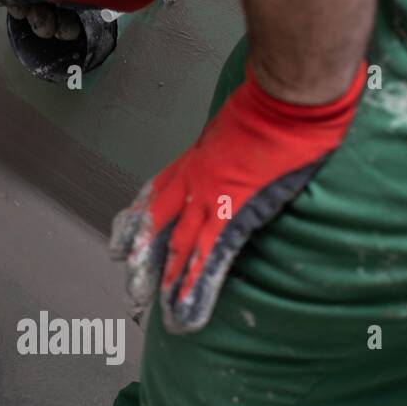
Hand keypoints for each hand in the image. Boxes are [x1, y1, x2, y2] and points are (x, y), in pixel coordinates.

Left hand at [109, 61, 365, 332]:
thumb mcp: (235, 124)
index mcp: (192, 160)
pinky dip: (196, 278)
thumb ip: (229, 145)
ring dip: (165, 278)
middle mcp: (191, 179)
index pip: (154, 196)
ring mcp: (208, 195)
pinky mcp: (232, 208)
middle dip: (142, 258)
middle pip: (157, 224)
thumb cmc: (270, 104)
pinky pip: (208, 251)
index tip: (121, 244)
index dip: (137, 222)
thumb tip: (236, 154)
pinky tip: (186, 302)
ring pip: (177, 244)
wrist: (285, 100)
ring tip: (152, 305)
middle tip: (130, 288)